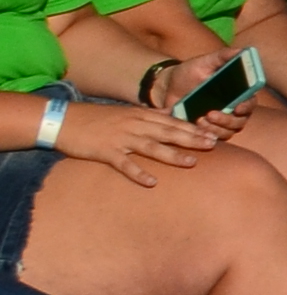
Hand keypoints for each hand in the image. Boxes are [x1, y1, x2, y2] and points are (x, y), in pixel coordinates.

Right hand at [61, 102, 214, 184]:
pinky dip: (138, 172)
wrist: (63, 120)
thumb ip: (149, 115)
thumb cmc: (96, 118)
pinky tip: (152, 182)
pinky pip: (124, 164)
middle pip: (167, 132)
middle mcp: (134, 125)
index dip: (193, 128)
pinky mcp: (105, 151)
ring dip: (172, 154)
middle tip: (214, 145)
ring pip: (150, 146)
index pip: (172, 122)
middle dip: (191, 138)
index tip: (214, 133)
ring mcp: (120, 138)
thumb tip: (172, 114)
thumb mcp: (126, 112)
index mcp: (140, 115)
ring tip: (192, 162)